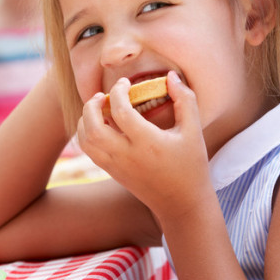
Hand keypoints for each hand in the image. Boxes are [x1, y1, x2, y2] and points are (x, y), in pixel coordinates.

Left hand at [76, 72, 210, 221]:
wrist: (182, 203)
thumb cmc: (190, 165)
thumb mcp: (194, 131)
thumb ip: (185, 100)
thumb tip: (170, 76)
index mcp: (148, 143)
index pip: (121, 111)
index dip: (118, 91)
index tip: (125, 83)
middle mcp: (127, 155)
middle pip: (93, 127)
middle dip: (91, 105)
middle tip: (102, 95)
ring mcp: (116, 166)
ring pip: (86, 141)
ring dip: (85, 120)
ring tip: (98, 109)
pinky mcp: (112, 172)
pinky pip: (89, 151)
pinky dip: (87, 134)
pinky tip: (101, 125)